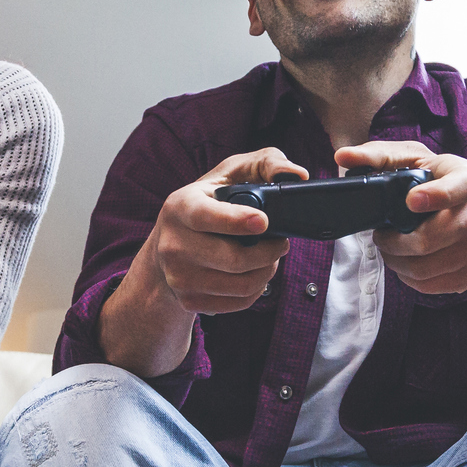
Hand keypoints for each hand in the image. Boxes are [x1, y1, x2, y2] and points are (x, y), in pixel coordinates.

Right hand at [147, 147, 304, 313]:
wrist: (169, 244)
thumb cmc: (209, 202)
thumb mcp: (232, 172)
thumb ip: (267, 163)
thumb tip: (297, 174)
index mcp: (180, 206)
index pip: (206, 217)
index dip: (236, 221)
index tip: (264, 222)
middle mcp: (172, 243)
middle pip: (233, 260)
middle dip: (269, 252)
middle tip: (281, 243)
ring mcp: (178, 276)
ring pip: (240, 285)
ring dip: (266, 272)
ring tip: (269, 258)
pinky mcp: (188, 300)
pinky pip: (237, 303)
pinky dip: (256, 290)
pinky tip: (255, 274)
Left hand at [333, 141, 466, 294]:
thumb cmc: (445, 184)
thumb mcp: (418, 161)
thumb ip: (380, 156)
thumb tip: (343, 157)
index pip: (456, 189)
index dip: (434, 196)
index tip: (411, 201)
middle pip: (428, 240)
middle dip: (392, 242)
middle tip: (381, 236)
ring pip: (424, 268)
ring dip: (397, 262)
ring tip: (392, 249)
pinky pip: (431, 285)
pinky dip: (410, 277)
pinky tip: (408, 262)